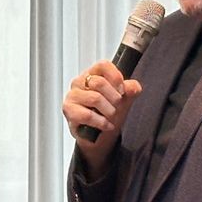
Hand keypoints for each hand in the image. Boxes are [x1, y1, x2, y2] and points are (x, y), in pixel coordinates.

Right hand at [63, 61, 141, 176]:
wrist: (98, 135)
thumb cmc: (107, 113)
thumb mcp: (124, 99)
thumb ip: (131, 89)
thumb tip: (132, 87)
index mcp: (92, 74)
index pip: (103, 65)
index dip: (116, 77)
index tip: (122, 90)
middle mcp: (79, 82)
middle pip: (99, 82)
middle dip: (114, 97)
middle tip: (118, 106)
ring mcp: (72, 96)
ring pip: (95, 98)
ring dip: (109, 111)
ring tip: (111, 117)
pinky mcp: (69, 111)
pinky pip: (87, 115)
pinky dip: (101, 122)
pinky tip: (106, 125)